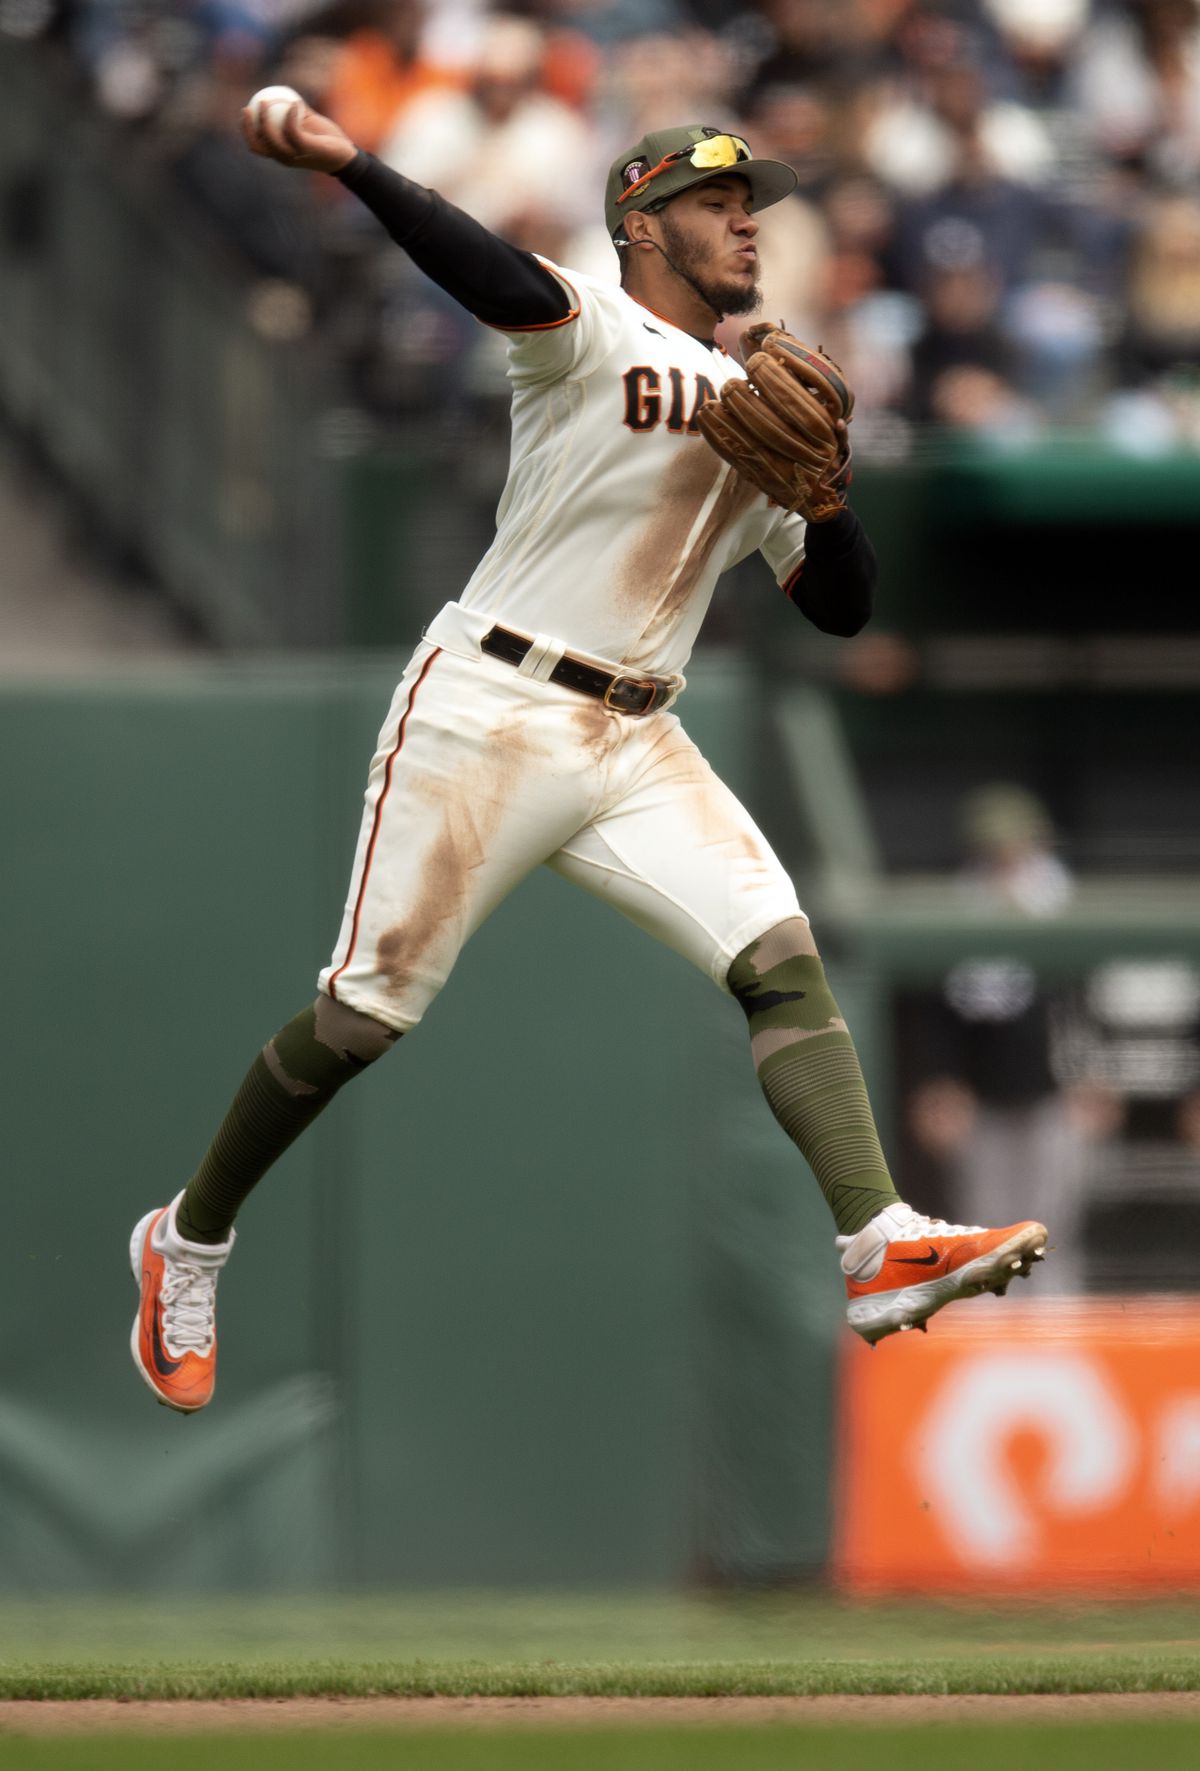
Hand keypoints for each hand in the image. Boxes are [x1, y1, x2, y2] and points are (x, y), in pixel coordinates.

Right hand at [241, 97, 355, 174]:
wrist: (347, 154)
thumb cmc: (325, 138)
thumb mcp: (306, 123)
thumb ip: (293, 112)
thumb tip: (280, 94)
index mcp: (282, 153)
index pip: (257, 146)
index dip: (246, 130)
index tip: (245, 110)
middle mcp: (285, 158)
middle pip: (258, 146)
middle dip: (248, 128)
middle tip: (248, 107)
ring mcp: (296, 156)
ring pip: (272, 140)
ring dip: (265, 120)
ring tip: (266, 101)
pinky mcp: (308, 149)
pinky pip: (293, 131)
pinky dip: (290, 116)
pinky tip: (293, 103)